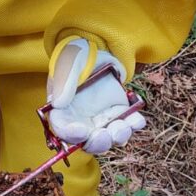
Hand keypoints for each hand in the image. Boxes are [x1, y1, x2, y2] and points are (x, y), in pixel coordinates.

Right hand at [47, 37, 145, 154]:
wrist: (96, 52)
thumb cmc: (76, 58)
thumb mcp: (68, 64)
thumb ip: (63, 82)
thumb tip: (58, 103)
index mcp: (63, 112)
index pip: (63, 129)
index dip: (71, 134)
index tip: (81, 132)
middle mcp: (82, 121)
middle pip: (88, 142)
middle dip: (97, 143)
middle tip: (104, 136)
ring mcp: (102, 120)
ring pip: (110, 138)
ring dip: (117, 137)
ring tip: (123, 126)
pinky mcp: (119, 114)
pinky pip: (128, 124)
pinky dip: (134, 125)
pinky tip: (137, 120)